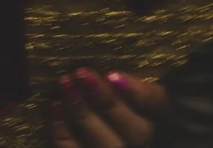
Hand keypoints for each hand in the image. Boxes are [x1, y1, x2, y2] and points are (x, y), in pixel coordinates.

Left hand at [50, 69, 166, 147]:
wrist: (92, 130)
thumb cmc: (104, 98)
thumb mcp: (120, 85)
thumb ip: (124, 81)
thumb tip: (110, 73)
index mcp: (155, 116)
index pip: (158, 104)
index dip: (139, 93)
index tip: (113, 75)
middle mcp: (142, 141)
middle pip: (135, 130)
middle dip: (106, 101)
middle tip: (81, 73)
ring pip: (106, 143)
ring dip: (83, 113)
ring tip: (65, 84)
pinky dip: (63, 130)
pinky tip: (54, 105)